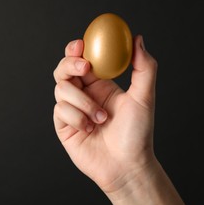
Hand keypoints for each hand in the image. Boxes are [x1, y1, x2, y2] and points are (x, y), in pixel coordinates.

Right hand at [53, 35, 157, 192]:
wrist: (126, 166)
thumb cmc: (137, 134)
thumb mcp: (144, 97)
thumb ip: (144, 67)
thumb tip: (138, 38)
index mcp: (99, 84)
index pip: (82, 60)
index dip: (76, 50)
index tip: (81, 45)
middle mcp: (83, 95)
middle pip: (64, 70)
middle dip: (70, 64)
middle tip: (84, 68)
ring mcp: (71, 110)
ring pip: (61, 90)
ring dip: (83, 102)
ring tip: (100, 118)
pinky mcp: (63, 125)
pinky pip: (60, 110)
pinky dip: (76, 117)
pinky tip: (88, 129)